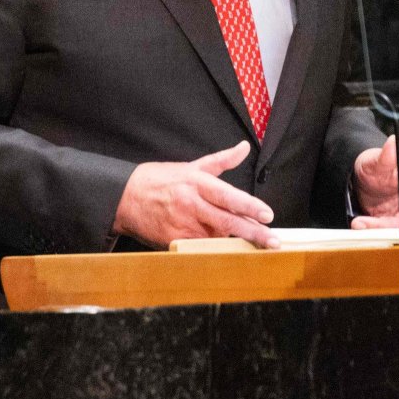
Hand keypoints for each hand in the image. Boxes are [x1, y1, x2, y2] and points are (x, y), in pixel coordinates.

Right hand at [112, 140, 277, 248]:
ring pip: (216, 238)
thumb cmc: (161, 180)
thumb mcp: (191, 166)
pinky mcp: (173, 240)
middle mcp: (191, 204)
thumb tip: (244, 148)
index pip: (229, 196)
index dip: (249, 206)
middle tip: (272, 241)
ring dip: (233, 241)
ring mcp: (181, 225)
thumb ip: (221, 161)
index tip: (268, 215)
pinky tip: (223, 250)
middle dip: (253, 233)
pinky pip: (199, 248)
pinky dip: (212, 249)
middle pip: (227, 221)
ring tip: (252, 246)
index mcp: (197, 183)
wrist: (126, 196)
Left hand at [350, 136, 398, 231]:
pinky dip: (376, 231)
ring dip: (388, 229)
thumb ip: (385, 154)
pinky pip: (391, 233)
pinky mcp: (398, 225)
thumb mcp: (376, 160)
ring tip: (363, 222)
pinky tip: (360, 223)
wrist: (359, 181)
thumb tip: (392, 141)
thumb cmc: (374, 166)